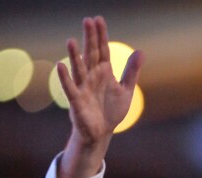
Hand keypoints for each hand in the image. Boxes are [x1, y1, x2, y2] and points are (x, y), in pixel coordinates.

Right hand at [57, 16, 143, 177]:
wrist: (102, 133)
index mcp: (103, 72)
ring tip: (71, 40)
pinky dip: (65, 78)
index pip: (102, 50)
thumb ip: (131, 71)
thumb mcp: (125, 90)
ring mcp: (83, 88)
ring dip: (74, 56)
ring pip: (79, 69)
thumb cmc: (111, 111)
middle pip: (91, 55)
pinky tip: (61, 65)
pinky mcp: (77, 101)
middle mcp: (92, 76)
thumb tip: (141, 51)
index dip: (101, 36)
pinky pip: (70, 88)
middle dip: (89, 39)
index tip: (98, 19)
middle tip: (87, 21)